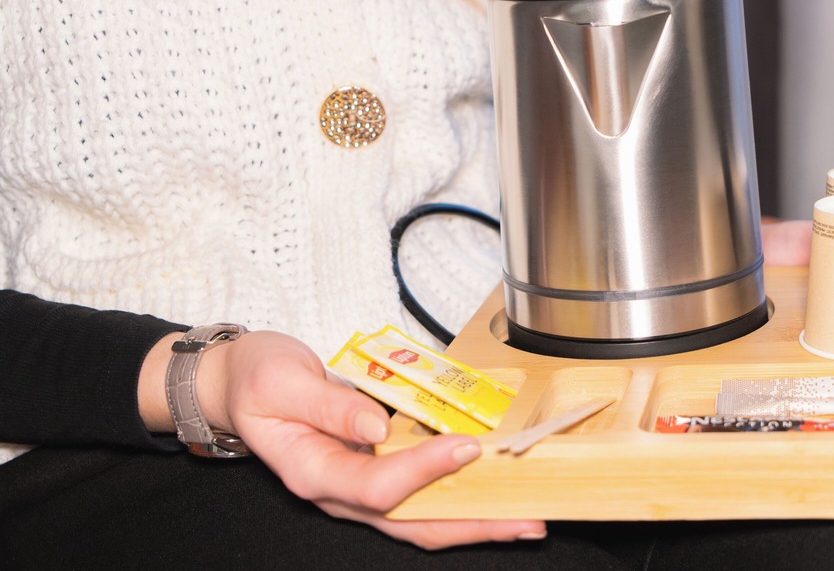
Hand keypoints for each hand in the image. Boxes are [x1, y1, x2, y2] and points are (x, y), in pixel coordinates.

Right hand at [142, 331, 544, 549]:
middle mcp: (339, 491)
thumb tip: (376, 426)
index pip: (376, 486)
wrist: (238, 383)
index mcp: (312, 471)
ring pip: (421, 520)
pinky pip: (421, 498)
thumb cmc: (256, 378)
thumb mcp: (280, 381)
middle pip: (410, 524)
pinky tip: (495, 493)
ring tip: (525, 520)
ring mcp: (358, 487)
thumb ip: (328, 405)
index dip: (423, 471)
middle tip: (524, 521)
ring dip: (474, 522)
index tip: (465, 448)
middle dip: (471, 525)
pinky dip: (459, 499)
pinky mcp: (374, 472)